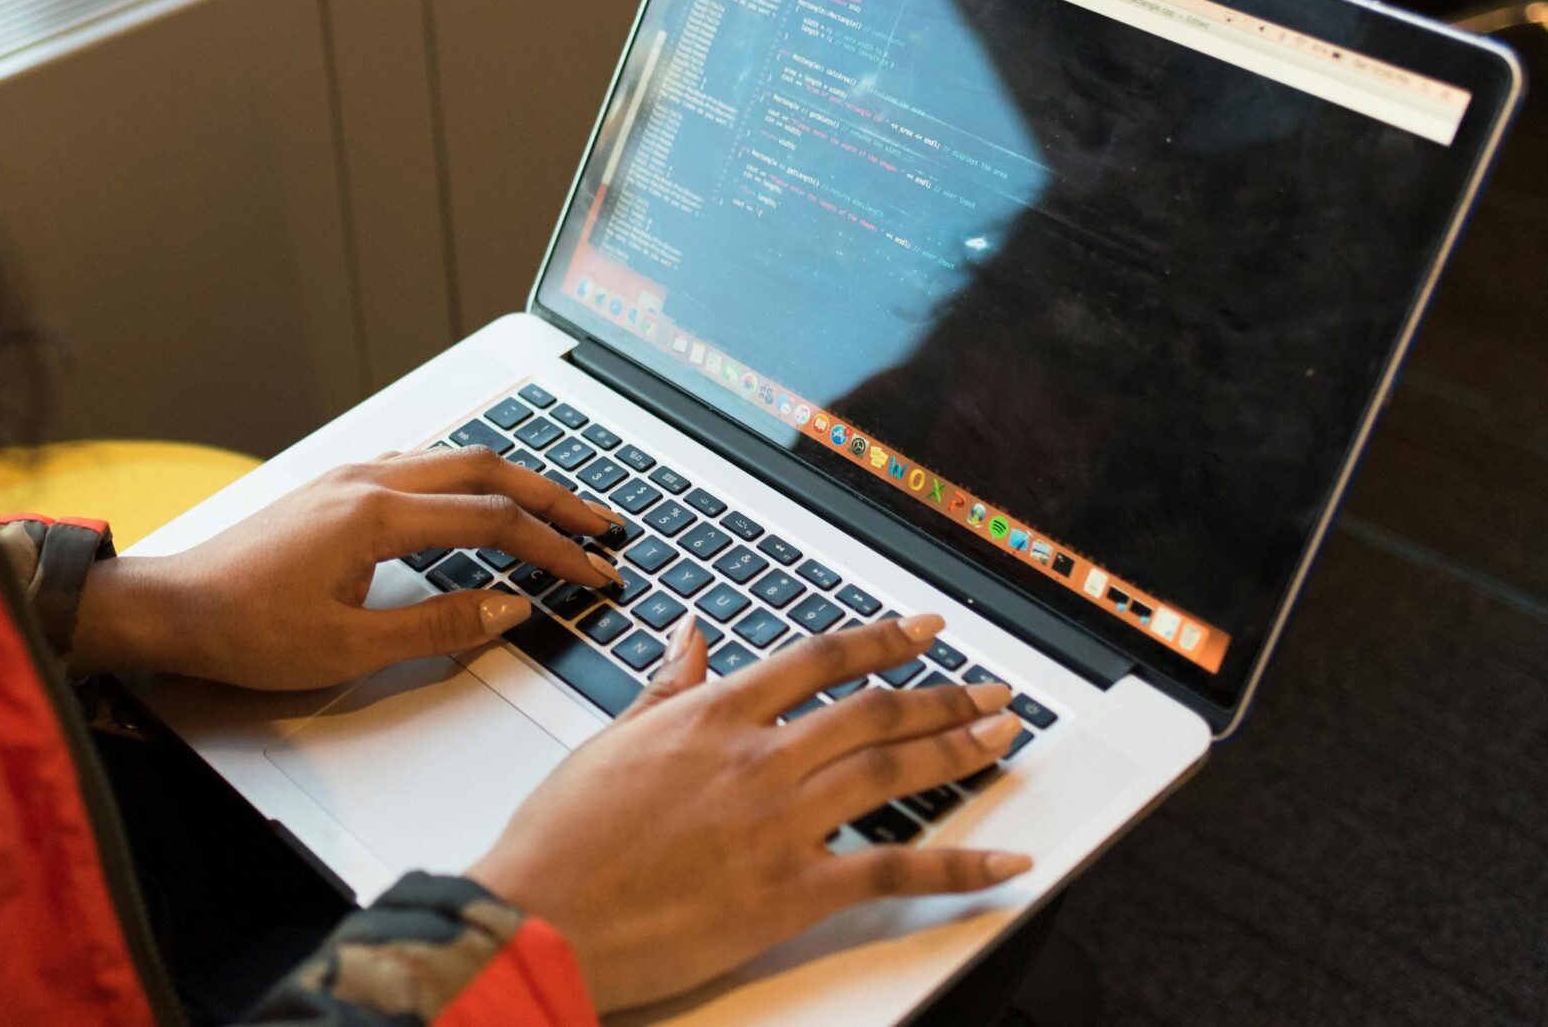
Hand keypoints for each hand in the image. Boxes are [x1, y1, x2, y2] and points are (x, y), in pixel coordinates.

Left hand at [72, 446, 628, 688]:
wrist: (168, 609)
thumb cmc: (245, 631)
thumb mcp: (349, 649)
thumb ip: (437, 624)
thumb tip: (509, 609)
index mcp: (377, 515)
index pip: (493, 521)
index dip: (554, 546)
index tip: (595, 569)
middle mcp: (368, 480)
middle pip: (486, 470)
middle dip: (552, 497)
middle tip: (602, 524)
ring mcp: (349, 476)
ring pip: (453, 459)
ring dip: (510, 482)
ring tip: (553, 510)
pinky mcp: (334, 488)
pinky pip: (419, 465)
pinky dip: (465, 478)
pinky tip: (474, 497)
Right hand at [469, 615, 1031, 1014]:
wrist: (542, 915)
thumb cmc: (561, 838)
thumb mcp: (610, 741)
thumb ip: (666, 687)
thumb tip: (694, 636)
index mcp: (712, 714)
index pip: (820, 660)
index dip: (883, 641)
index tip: (925, 632)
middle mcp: (757, 758)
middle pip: (874, 710)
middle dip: (945, 696)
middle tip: (992, 690)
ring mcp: (779, 823)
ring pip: (892, 770)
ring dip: (960, 750)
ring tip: (1004, 737)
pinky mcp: (791, 892)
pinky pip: (894, 872)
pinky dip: (959, 867)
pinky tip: (1005, 859)